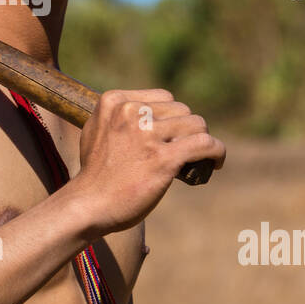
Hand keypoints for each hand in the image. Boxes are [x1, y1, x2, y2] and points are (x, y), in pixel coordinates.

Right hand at [70, 89, 224, 237]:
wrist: (88, 205)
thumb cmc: (94, 175)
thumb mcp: (96, 131)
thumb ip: (118, 117)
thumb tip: (145, 111)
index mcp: (114, 101)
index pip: (163, 98)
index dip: (171, 118)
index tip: (171, 136)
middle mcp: (131, 112)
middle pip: (182, 110)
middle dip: (186, 130)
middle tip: (184, 150)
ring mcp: (147, 134)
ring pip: (196, 124)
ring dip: (201, 141)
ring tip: (198, 157)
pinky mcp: (163, 159)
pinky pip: (205, 144)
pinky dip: (217, 151)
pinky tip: (216, 161)